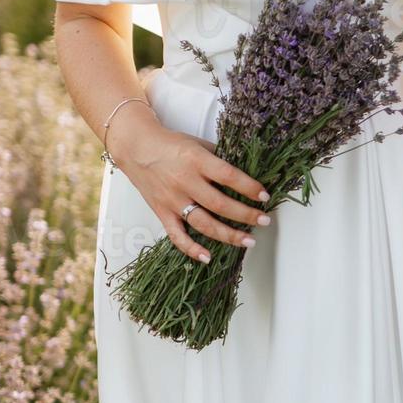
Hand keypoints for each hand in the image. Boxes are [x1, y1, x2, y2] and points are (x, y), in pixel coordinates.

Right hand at [108, 108, 271, 263]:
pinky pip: (177, 235)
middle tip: (264, 220)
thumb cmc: (171, 145)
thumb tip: (246, 176)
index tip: (265, 196)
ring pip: (203, 223)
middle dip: (246, 215)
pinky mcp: (162, 213)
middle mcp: (185, 182)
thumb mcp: (199, 144)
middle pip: (220, 204)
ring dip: (228, 235)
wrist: (137, 148)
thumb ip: (219, 160)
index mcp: (196, 161)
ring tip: (249, 241)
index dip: (249, 187)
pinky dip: (192, 249)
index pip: (228, 176)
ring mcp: (173, 200)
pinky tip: (208, 257)